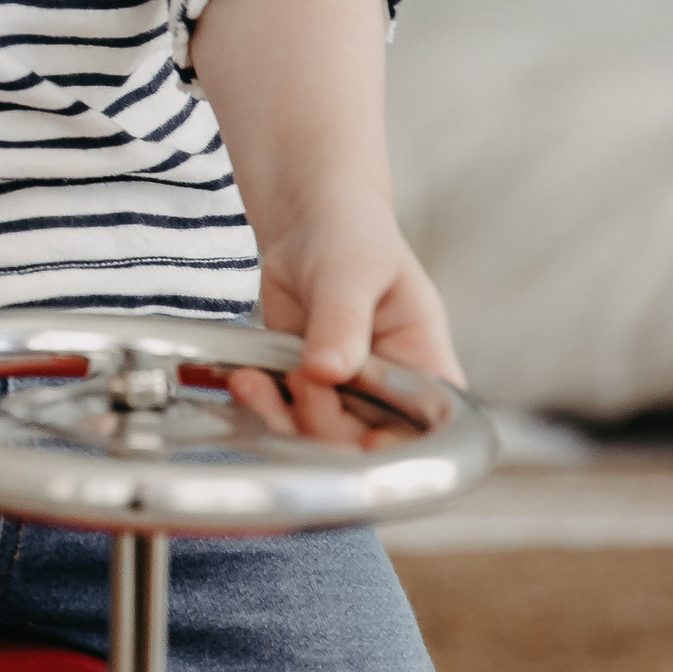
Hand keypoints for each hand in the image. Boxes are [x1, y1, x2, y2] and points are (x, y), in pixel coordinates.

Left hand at [239, 190, 463, 441]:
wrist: (310, 225)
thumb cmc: (353, 239)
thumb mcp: (353, 272)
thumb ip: (343, 320)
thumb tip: (328, 370)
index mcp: (425, 365)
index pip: (428, 424)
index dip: (400, 446)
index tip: (365, 443)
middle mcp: (389, 390)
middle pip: (363, 441)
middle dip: (323, 423)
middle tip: (298, 378)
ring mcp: (344, 394)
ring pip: (316, 435)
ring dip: (281, 417)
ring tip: (253, 382)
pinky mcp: (303, 388)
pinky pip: (282, 412)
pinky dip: (261, 403)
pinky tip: (243, 379)